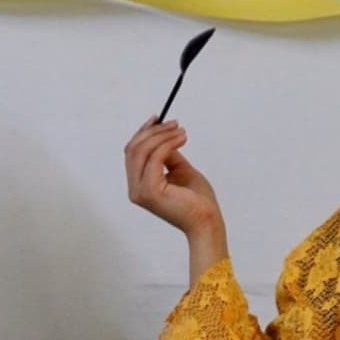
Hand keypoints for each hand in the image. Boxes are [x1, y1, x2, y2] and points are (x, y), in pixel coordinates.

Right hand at [124, 116, 222, 237]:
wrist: (207, 220)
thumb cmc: (197, 200)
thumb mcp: (180, 170)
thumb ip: (168, 155)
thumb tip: (163, 137)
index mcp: (139, 184)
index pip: (132, 153)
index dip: (143, 133)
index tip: (158, 119)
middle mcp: (135, 189)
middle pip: (133, 150)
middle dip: (153, 131)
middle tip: (174, 123)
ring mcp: (140, 191)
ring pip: (142, 151)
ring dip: (162, 135)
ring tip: (181, 131)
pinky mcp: (150, 191)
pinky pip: (155, 158)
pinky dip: (167, 143)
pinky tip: (181, 139)